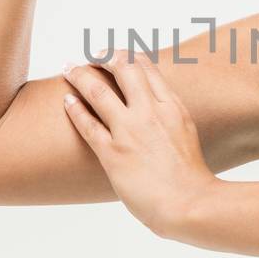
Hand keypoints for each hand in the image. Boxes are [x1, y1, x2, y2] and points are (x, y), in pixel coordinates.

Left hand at [60, 48, 217, 237]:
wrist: (190, 203)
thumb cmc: (191, 178)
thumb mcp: (187, 134)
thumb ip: (171, 118)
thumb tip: (157, 112)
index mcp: (172, 107)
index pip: (147, 68)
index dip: (127, 56)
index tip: (115, 54)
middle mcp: (150, 112)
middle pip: (123, 69)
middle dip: (104, 57)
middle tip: (92, 56)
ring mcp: (130, 131)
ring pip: (98, 91)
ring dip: (80, 75)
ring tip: (69, 69)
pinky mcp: (113, 153)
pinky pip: (88, 124)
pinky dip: (75, 109)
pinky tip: (67, 100)